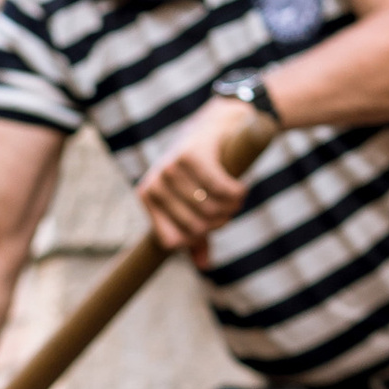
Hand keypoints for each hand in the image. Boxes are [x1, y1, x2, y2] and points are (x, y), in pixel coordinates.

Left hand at [137, 101, 259, 262]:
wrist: (220, 122)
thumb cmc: (205, 167)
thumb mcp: (195, 201)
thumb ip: (196, 235)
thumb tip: (203, 266)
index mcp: (147, 197)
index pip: (171, 241)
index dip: (196, 238)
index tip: (210, 224)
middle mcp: (154, 183)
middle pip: (194, 227)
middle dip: (219, 222)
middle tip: (229, 208)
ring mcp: (170, 167)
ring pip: (209, 211)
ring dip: (231, 208)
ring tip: (236, 196)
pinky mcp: (193, 154)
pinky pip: (221, 191)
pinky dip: (236, 193)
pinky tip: (241, 187)